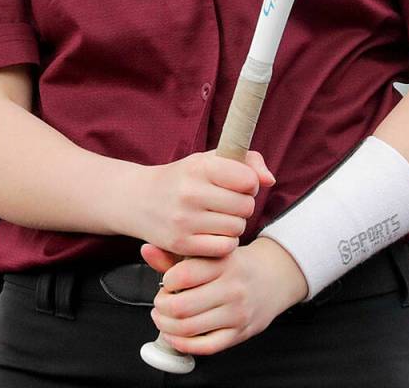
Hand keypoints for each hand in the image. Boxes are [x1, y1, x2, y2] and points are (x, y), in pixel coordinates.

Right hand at [131, 150, 274, 257]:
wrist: (138, 199)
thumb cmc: (182, 178)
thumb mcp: (208, 160)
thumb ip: (246, 162)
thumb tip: (270, 180)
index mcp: (198, 167)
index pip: (247, 179)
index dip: (249, 182)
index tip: (238, 183)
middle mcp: (190, 192)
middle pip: (245, 206)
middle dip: (242, 205)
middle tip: (227, 203)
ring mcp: (184, 220)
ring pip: (237, 228)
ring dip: (234, 224)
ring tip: (218, 217)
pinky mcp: (181, 244)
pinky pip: (224, 248)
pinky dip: (224, 242)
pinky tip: (212, 233)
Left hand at [141, 236, 308, 355]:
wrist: (273, 278)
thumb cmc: (234, 264)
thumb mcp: (209, 253)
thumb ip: (176, 254)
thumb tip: (146, 250)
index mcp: (224, 262)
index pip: (184, 274)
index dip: (166, 281)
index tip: (165, 282)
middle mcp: (232, 287)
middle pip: (182, 306)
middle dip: (161, 307)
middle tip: (160, 302)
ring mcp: (237, 313)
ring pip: (190, 328)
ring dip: (166, 326)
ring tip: (163, 317)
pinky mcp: (239, 333)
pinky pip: (205, 347)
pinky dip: (182, 344)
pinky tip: (175, 335)